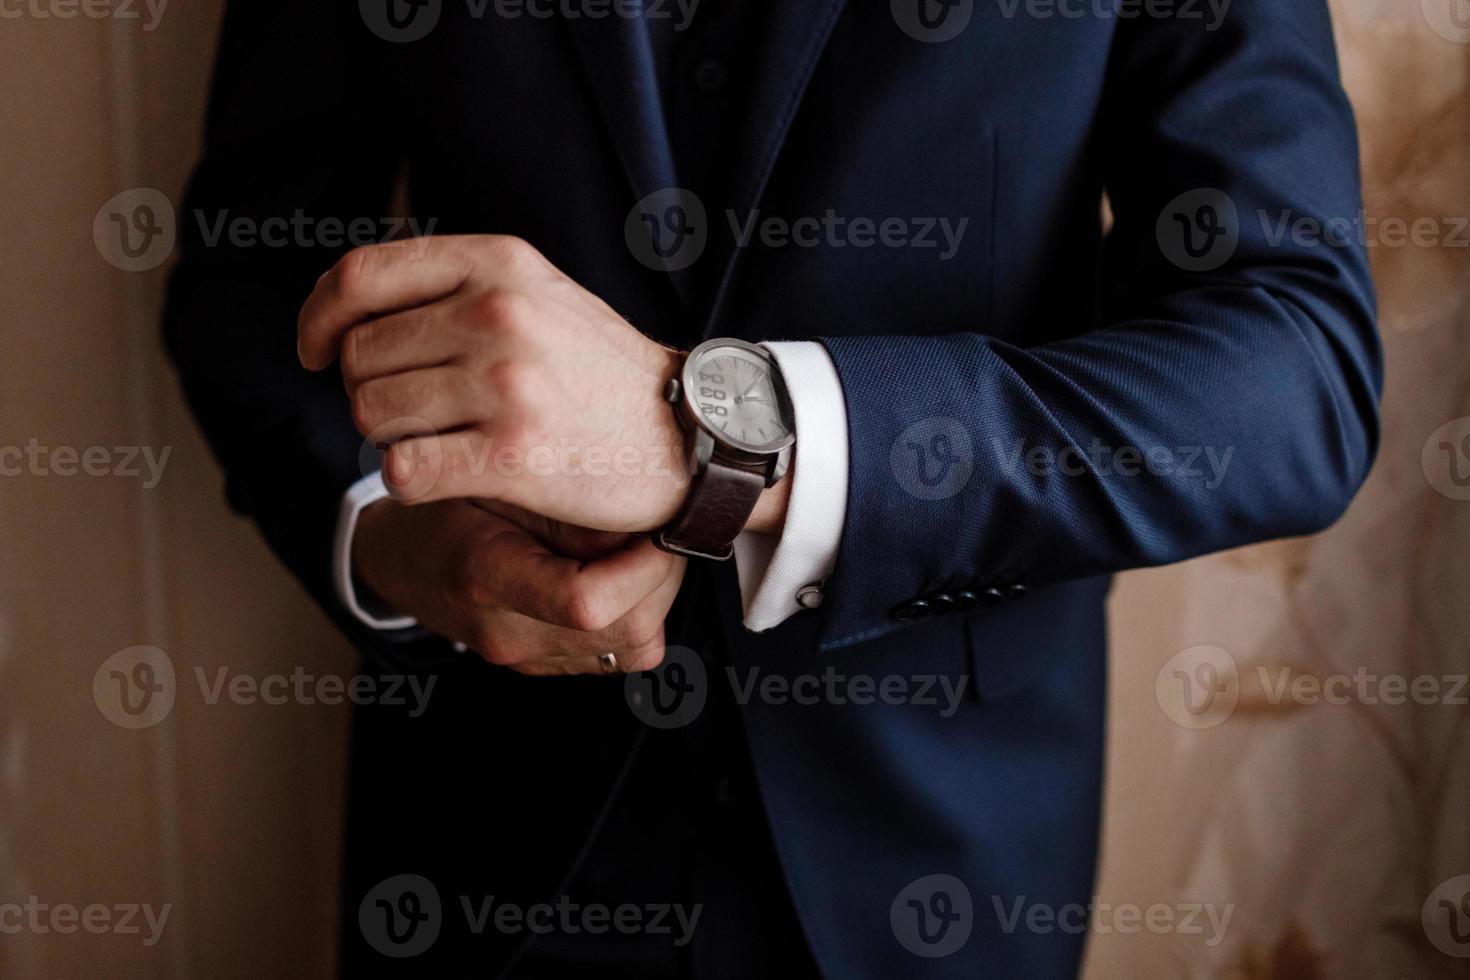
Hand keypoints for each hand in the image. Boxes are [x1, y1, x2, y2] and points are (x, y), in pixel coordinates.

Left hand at [298, 235, 693, 532]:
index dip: (316, 318)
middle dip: (365, 390)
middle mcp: (499, 316)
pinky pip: (402, 471)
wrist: (687, 435)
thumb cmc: (598, 370)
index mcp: (499, 264)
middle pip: (355, 356)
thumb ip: (454, 282)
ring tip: (441, 439)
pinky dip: (409, 480)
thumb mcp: (536, 291)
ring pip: (369, 414)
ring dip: (390, 437)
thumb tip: (344, 302)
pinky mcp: (513, 458)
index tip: (314, 351)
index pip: (358, 278)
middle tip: (413, 410)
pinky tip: (445, 474)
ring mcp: (507, 387)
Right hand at [352, 495, 684, 675]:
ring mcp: (530, 659)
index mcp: (487, 578)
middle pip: (630, 631)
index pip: (587, 604)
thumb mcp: (490, 475)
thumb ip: (558, 493)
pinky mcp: (547, 664)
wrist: (397, 561)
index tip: (656, 527)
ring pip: (637, 647)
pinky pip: (622, 650)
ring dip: (655, 595)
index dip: (642, 567)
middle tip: (656, 527)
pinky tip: (621, 570)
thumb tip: (640, 509)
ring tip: (639, 546)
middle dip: (661, 577)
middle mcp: (511, 634)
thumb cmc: (442, 504)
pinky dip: (637, 610)